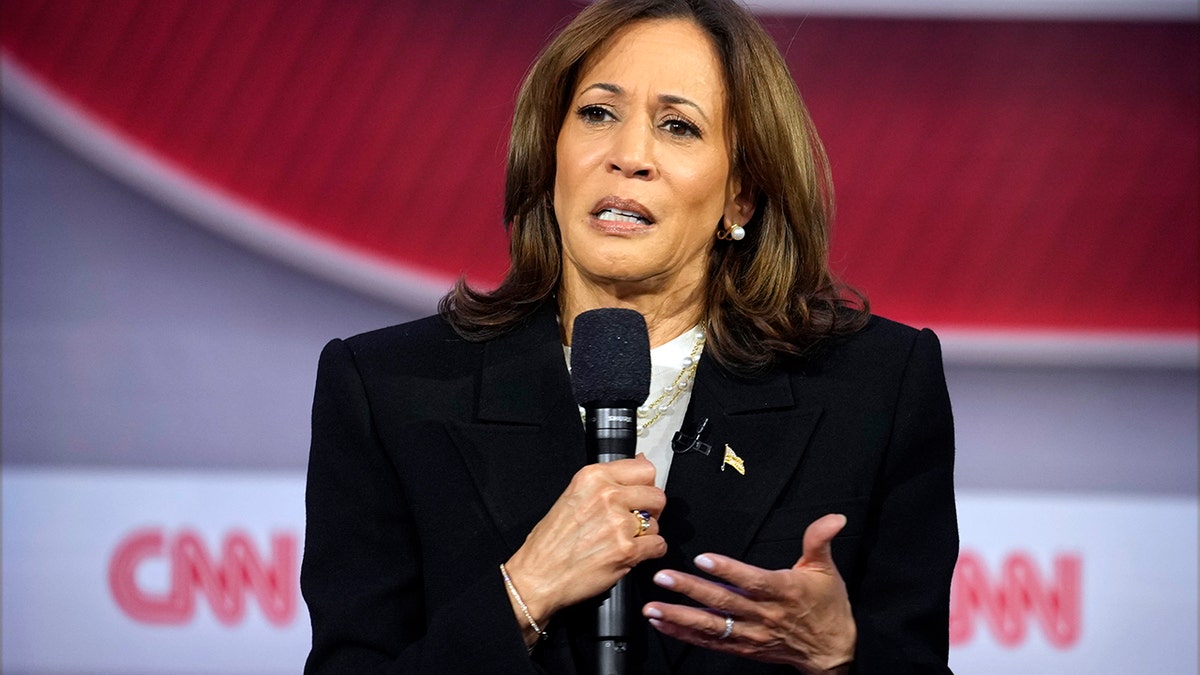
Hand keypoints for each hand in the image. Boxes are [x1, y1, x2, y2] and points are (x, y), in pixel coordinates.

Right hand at [504, 455, 667, 635]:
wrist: (537, 576)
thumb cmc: (550, 542)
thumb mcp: (573, 496)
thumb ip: (608, 481)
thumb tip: (640, 461)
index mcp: (593, 477)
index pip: (644, 469)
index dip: (645, 485)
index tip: (640, 495)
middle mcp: (607, 496)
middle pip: (657, 495)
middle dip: (652, 510)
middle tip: (637, 521)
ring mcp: (618, 523)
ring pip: (657, 523)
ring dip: (647, 534)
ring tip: (624, 541)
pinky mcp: (626, 550)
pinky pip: (658, 546)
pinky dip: (650, 552)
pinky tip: (631, 554)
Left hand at [642, 513, 855, 673]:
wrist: (832, 650)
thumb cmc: (827, 606)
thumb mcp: (825, 570)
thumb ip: (820, 540)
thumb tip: (834, 518)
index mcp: (783, 591)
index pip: (752, 580)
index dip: (728, 570)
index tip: (703, 559)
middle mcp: (764, 615)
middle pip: (723, 602)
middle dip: (690, 590)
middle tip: (663, 577)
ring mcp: (752, 634)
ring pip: (711, 626)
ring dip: (680, 617)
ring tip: (653, 607)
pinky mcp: (743, 648)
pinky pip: (711, 642)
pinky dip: (685, 635)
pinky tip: (664, 624)